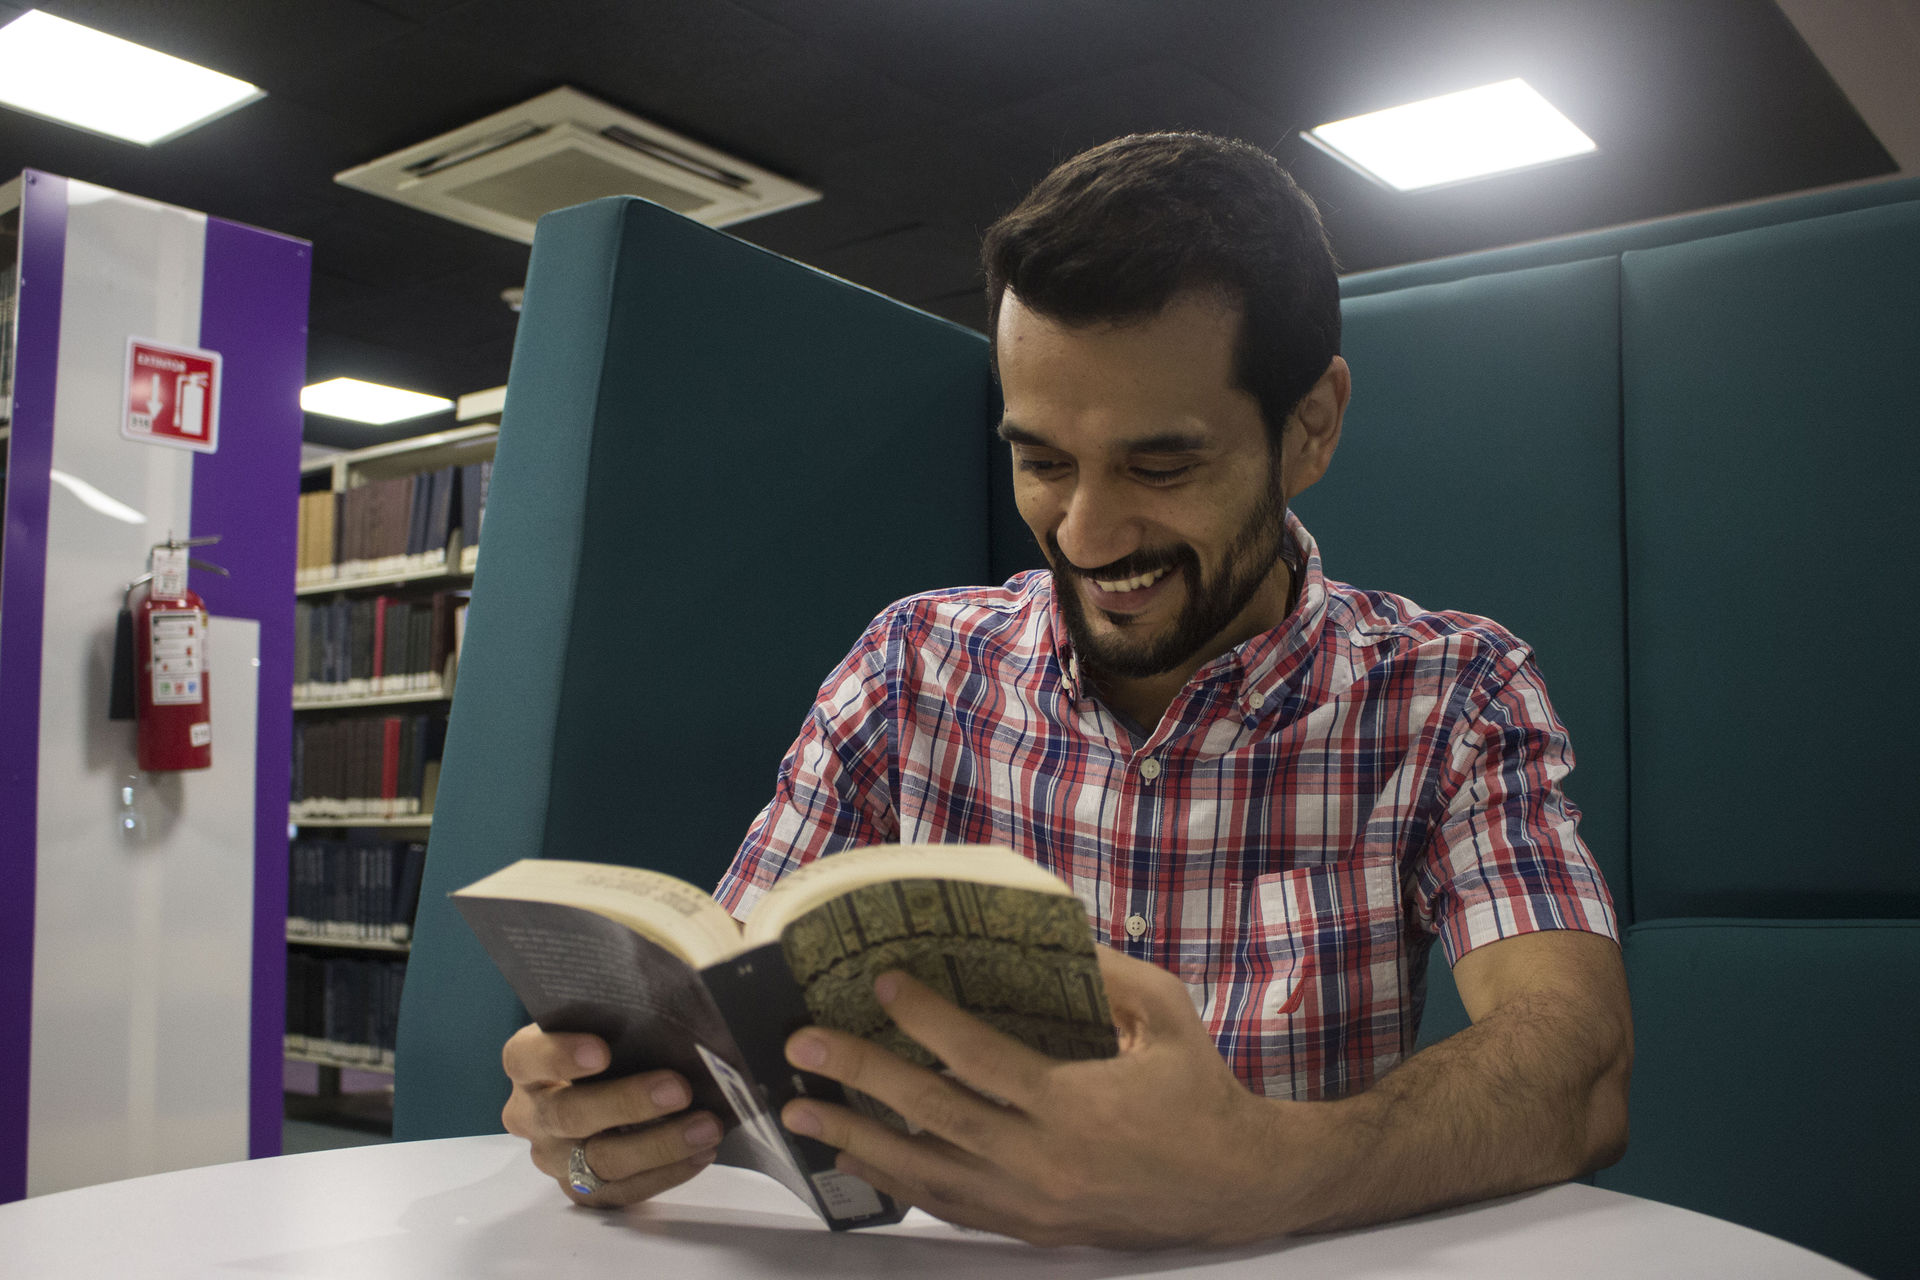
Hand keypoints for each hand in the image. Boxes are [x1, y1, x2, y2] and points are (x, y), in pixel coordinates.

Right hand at [500, 1024, 723, 1206]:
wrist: (608, 1085)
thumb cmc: (614, 1042)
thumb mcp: (611, 1020)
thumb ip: (629, 1011)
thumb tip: (682, 998)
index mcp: (526, 1063)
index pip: (526, 1057)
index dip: (559, 1055)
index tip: (603, 1050)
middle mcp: (531, 1114)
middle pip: (568, 1115)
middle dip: (627, 1103)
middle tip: (678, 1089)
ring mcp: (553, 1157)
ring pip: (599, 1161)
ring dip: (659, 1145)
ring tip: (706, 1126)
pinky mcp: (580, 1189)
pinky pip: (621, 1191)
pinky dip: (666, 1173)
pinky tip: (701, 1152)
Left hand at [778, 949, 1309, 1246]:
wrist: (1237, 1185)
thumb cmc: (1199, 1090)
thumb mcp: (1166, 1014)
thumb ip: (1108, 973)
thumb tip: (1048, 929)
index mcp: (1075, 1105)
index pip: (980, 1058)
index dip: (926, 1019)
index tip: (883, 983)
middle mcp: (1043, 1160)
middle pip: (934, 1117)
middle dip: (861, 1079)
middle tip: (805, 1046)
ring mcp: (1031, 1204)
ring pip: (926, 1175)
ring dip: (858, 1141)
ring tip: (802, 1113)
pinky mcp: (1029, 1229)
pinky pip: (949, 1207)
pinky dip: (898, 1183)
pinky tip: (859, 1160)